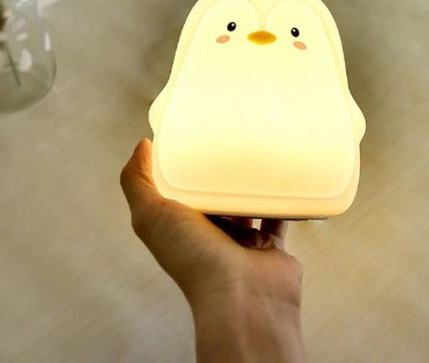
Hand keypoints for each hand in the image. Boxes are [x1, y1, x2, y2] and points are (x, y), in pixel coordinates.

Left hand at [120, 139, 305, 361]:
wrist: (242, 297)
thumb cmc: (194, 259)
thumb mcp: (151, 215)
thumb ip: (137, 181)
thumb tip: (141, 146)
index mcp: (179, 227)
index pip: (178, 191)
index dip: (181, 167)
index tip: (192, 138)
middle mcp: (208, 235)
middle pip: (213, 196)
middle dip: (218, 173)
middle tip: (228, 141)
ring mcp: (240, 240)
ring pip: (246, 203)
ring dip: (250, 184)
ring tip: (255, 154)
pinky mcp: (270, 244)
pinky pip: (278, 215)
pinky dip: (282, 199)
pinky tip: (283, 178)